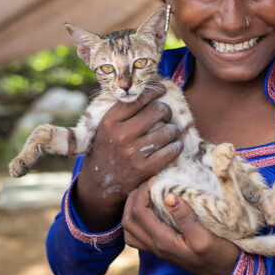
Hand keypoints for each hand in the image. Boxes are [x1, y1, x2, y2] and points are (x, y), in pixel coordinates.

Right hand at [74, 84, 183, 230]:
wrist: (99, 185)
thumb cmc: (106, 150)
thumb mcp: (105, 128)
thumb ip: (122, 112)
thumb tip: (149, 91)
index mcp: (110, 122)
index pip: (138, 98)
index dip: (154, 91)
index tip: (162, 90)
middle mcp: (121, 135)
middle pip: (157, 111)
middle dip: (166, 110)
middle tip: (165, 114)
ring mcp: (134, 153)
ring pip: (168, 130)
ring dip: (173, 129)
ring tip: (170, 131)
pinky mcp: (145, 169)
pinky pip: (171, 150)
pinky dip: (176, 146)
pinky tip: (173, 145)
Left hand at [122, 179, 240, 274]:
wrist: (227, 274)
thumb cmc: (220, 256)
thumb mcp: (205, 238)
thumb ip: (186, 219)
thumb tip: (169, 197)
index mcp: (163, 242)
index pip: (140, 213)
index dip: (143, 192)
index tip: (156, 178)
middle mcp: (155, 247)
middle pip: (128, 221)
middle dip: (133, 198)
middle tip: (147, 183)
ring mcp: (157, 249)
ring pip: (129, 230)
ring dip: (131, 209)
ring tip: (144, 194)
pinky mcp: (163, 248)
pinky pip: (138, 235)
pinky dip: (137, 219)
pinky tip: (150, 209)